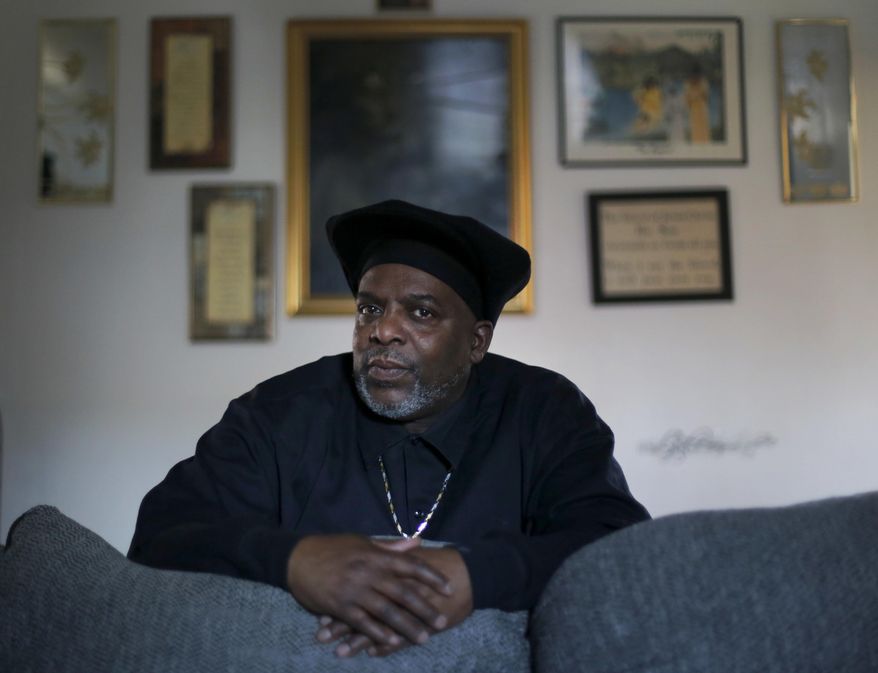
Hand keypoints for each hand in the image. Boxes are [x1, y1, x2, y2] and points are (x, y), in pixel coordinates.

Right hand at [286, 534, 451, 652]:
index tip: (449, 588)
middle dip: (425, 608)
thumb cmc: (333, 549)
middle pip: (403, 592)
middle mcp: (369, 573)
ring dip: (406, 626)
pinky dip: (378, 633)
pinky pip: (363, 622)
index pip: (411, 565)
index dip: (432, 577)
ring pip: (386, 611)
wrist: (298, 559)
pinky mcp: (340, 606)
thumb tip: (418, 543)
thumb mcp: (363, 542)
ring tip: (423, 638)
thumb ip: (391, 547)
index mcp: (376, 555)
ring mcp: (355, 590)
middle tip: (442, 622)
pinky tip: (392, 642)